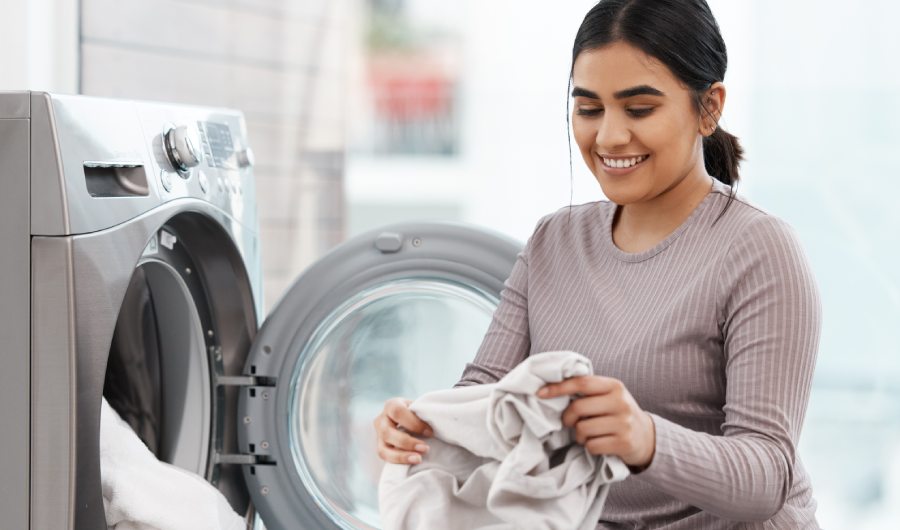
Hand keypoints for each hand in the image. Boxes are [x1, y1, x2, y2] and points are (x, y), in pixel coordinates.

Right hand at [373, 397, 432, 464]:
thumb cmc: (417, 413)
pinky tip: (412, 461)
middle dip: (408, 442)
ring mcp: (379, 436)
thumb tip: (434, 427)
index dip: (414, 423)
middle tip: (425, 449)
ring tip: (418, 459)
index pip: (398, 412)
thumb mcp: (419, 409)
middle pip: (388, 432)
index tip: (430, 432)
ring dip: (402, 456)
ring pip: (383, 449)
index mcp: (391, 405)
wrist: (409, 420)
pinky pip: (385, 458)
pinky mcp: (381, 448)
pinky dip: (399, 461)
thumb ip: (424, 414)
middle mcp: (381, 420)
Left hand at [537, 376, 655, 467]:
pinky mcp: (623, 443)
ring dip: (579, 435)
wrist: (646, 437)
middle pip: (578, 408)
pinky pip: (592, 446)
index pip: (582, 383)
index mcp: (614, 386)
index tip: (540, 393)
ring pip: (583, 429)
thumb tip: (551, 388)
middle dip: (567, 418)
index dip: (558, 388)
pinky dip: (589, 447)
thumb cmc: (618, 413)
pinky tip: (598, 443)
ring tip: (587, 435)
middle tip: (569, 423)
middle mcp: (620, 403)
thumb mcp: (609, 395)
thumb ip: (588, 391)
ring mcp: (623, 423)